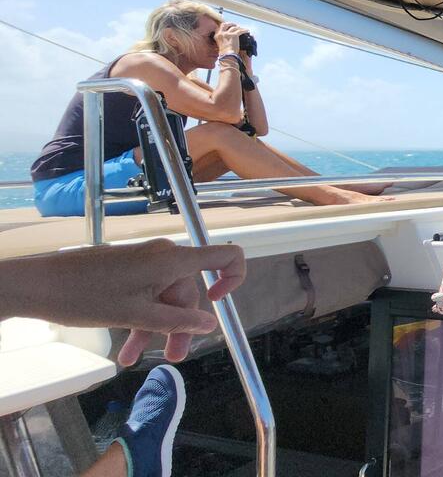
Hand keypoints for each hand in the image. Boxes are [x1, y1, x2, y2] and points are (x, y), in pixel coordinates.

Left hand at [0, 239, 245, 365]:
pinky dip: (139, 318)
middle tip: (172, 357)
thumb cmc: (86, 297)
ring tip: (135, 359)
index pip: (226, 256)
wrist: (37, 284)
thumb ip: (178, 321)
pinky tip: (124, 347)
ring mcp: (143, 263)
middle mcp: (163, 256)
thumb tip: (210, 324)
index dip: (234, 278)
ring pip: (164, 298)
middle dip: (180, 325)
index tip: (219, 305)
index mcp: (172, 260)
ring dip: (154, 328)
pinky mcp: (126, 270)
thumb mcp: (136, 315)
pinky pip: (145, 295)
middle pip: (188, 291)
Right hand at [214, 22, 247, 54]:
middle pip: (225, 24)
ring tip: (242, 29)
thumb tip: (227, 37)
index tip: (229, 27)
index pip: (220, 27)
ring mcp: (227, 34)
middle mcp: (221, 33)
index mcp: (217, 36)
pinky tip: (247, 31)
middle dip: (230, 24)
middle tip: (235, 25)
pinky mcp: (234, 35)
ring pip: (234, 27)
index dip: (225, 26)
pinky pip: (240, 31)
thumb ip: (222, 39)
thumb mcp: (220, 44)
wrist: (227, 55)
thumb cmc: (225, 52)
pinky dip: (244, 30)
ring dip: (238, 27)